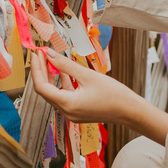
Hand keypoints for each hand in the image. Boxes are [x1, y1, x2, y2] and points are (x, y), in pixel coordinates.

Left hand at [30, 50, 167, 144]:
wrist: (130, 110)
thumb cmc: (113, 94)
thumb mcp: (87, 75)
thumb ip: (65, 65)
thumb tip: (49, 55)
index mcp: (67, 104)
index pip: (41, 87)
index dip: (36, 69)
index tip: (37, 54)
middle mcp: (66, 112)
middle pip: (46, 90)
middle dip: (42, 71)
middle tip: (41, 53)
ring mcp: (72, 113)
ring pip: (54, 93)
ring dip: (51, 77)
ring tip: (49, 59)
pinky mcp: (78, 111)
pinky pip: (64, 96)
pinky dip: (62, 83)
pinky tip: (63, 71)